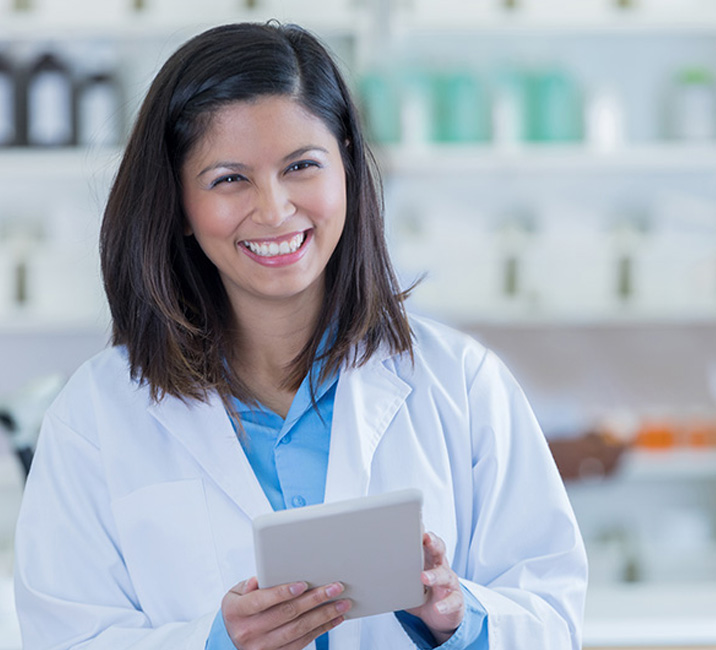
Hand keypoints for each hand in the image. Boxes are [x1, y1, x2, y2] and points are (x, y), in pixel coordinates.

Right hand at [221, 577, 350, 649]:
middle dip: (314, 599)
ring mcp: (263, 647)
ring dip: (323, 615)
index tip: (303, 584)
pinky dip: (321, 629)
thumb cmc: (241, 608)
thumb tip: (259, 579)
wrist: (234, 637)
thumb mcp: (235, 593)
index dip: (282, 592)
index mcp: (237, 612)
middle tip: (334, 588)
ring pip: (299, 629)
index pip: (261, 601)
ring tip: (341, 603)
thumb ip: (248, 585)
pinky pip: (303, 642)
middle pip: (286, 613)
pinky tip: (334, 618)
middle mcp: (249, 632)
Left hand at [406, 532, 464, 643]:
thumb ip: (395, 571)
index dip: (421, 532)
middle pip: (439, 550)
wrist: (440, 614)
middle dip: (433, 542)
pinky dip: (445, 604)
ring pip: (445, 575)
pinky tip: (437, 607)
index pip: (426, 540)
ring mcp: (449, 583)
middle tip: (426, 538)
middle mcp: (440, 566)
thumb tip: (370, 565)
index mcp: (427, 558)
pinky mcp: (455, 600)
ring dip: (435, 575)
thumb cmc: (422, 591)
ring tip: (424, 577)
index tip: (414, 524)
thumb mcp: (408, 578)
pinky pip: (452, 601)